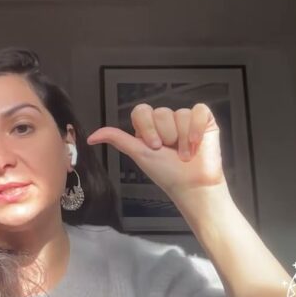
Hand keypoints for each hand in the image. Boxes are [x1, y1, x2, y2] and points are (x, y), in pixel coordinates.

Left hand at [87, 103, 225, 199]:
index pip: (141, 111)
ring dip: (182, 139)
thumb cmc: (167, 174)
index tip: (153, 146)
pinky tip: (197, 144)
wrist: (192, 186)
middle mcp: (166, 121)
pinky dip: (196, 129)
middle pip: (161, 112)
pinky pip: (198, 110)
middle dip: (166, 136)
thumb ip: (117, 140)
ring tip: (185, 154)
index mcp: (149, 127)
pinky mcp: (204, 120)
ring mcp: (185, 119)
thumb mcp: (138, 154)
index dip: (147, 128)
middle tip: (170, 152)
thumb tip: (91, 137)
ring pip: (179, 113)